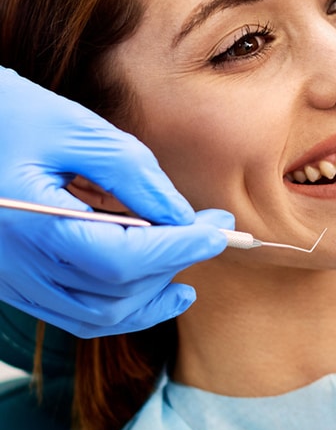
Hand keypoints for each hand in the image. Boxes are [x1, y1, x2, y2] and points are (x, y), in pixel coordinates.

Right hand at [0, 68, 233, 336]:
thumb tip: (183, 217)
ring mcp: (13, 278)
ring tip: (191, 265)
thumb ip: (133, 174)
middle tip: (214, 231)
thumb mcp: (78, 129)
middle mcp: (19, 263)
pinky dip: (121, 305)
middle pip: (114, 292)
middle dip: (173, 264)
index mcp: (33, 221)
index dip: (178, 249)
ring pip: (96, 315)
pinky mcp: (15, 279)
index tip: (220, 230)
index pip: (122, 258)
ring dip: (151, 296)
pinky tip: (155, 285)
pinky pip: (74, 312)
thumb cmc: (12, 114)